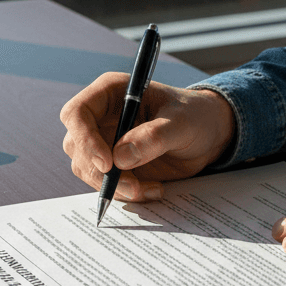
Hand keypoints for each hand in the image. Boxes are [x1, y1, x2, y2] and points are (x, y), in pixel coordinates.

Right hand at [60, 73, 234, 201]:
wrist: (208, 135)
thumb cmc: (195, 115)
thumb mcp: (182, 121)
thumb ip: (154, 136)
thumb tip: (120, 157)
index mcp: (110, 93)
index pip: (77, 113)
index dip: (85, 139)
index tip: (108, 163)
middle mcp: (100, 117)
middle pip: (76, 146)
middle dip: (100, 171)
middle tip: (133, 186)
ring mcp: (103, 142)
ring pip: (87, 169)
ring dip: (113, 186)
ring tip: (148, 189)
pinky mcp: (113, 165)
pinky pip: (105, 184)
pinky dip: (125, 193)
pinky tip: (152, 190)